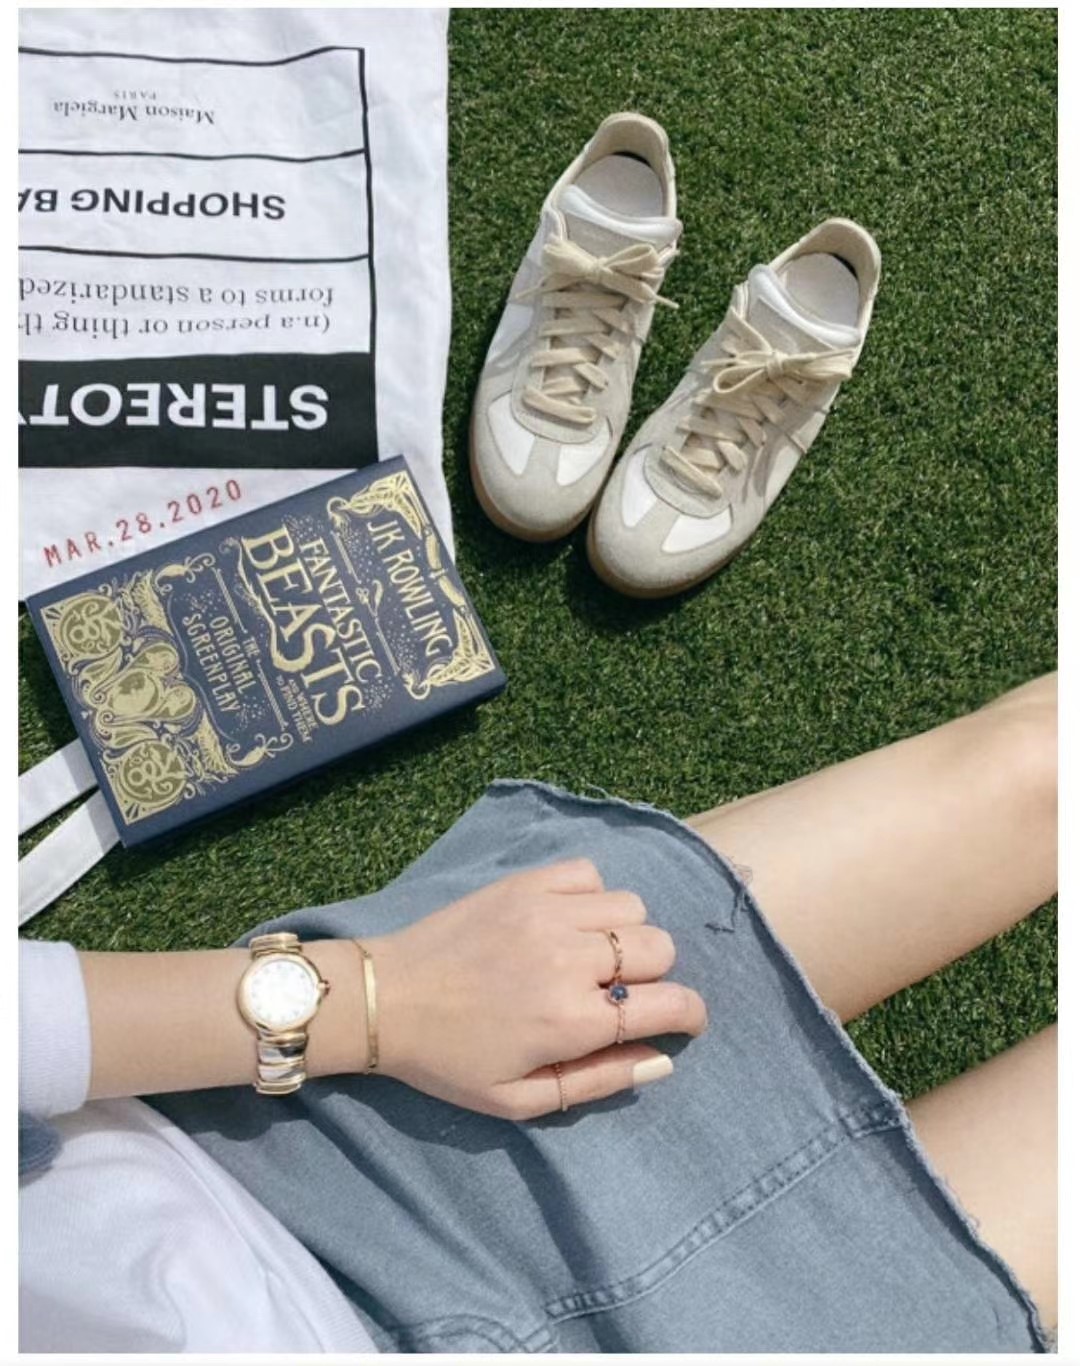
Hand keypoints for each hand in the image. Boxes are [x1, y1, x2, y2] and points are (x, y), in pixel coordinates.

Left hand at [365, 858, 706, 1119]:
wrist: (385, 1000)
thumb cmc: (449, 1060)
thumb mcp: (519, 1099)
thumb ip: (598, 1082)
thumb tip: (661, 1059)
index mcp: (572, 1022)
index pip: (669, 1004)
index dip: (691, 1015)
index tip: (683, 1020)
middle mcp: (569, 960)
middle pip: (659, 949)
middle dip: (655, 976)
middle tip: (621, 993)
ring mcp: (547, 913)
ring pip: (632, 907)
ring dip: (625, 934)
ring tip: (592, 956)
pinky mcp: (524, 884)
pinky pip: (590, 874)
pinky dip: (591, 897)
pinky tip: (567, 922)